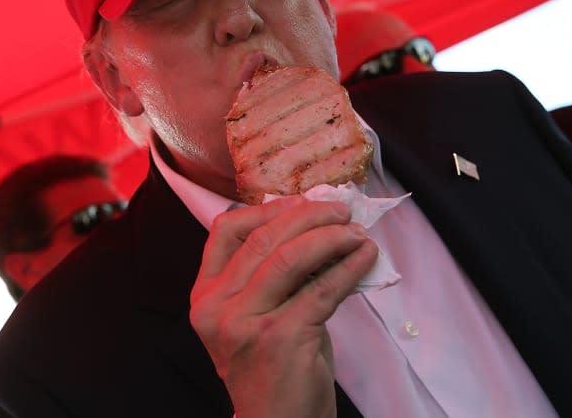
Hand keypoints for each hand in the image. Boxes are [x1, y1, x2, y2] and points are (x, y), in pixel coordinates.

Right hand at [190, 196, 378, 417]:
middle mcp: (217, 307)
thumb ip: (273, 275)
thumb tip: (316, 227)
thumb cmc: (272, 370)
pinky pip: (322, 289)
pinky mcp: (280, 338)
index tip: (302, 201)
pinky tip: (364, 259)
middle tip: (341, 212)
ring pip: (291, 257)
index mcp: (206, 296)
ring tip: (357, 233)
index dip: (268, 208)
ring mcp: (245, 323)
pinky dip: (349, 268)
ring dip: (332, 237)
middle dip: (309, 216)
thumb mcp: (258, 316)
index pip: (226, 230)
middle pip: (264, 238)